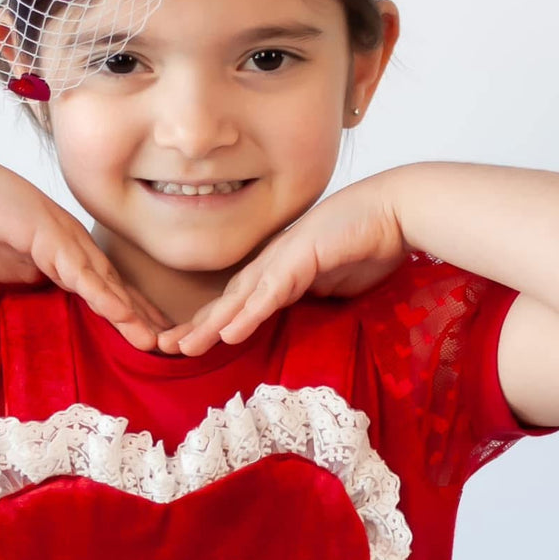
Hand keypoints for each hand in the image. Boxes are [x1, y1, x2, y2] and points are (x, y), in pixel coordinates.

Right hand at [0, 153, 173, 349]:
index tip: (154, 336)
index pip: (107, 287)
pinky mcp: (50, 238)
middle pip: (116, 287)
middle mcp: (76, 245)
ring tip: (154, 340)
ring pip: (105, 283)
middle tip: (171, 345)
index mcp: (70, 253)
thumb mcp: (18, 267)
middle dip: (143, 318)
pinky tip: (120, 314)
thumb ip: (40, 279)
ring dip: (130, 313)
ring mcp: (66, 240)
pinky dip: (101, 294)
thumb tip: (51, 292)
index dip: (131, 312)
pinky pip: (79, 273)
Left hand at [155, 174, 410, 355]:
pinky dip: (248, 314)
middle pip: (227, 300)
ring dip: (210, 324)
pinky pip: (270, 293)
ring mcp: (284, 257)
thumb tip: (298, 309)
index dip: (211, 323)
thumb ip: (310, 295)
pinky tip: (228, 333)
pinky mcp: (301, 257)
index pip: (238, 301)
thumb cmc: (369, 243)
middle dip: (195, 325)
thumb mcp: (333, 284)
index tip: (188, 345)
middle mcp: (274, 261)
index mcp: (279, 269)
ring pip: (239, 298)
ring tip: (183, 347)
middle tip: (163, 348)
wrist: (395, 212)